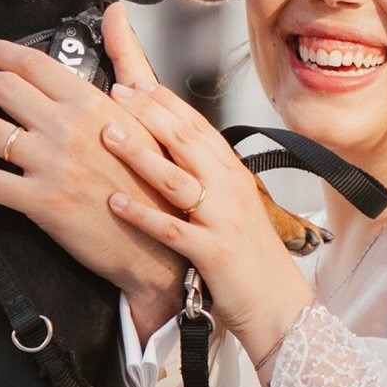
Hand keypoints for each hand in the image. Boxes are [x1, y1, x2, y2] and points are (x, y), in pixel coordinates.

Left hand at [0, 5, 182, 338]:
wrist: (163, 243)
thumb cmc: (160, 180)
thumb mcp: (149, 112)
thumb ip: (127, 59)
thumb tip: (116, 13)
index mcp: (92, 102)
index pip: (35, 65)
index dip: (2, 53)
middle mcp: (66, 128)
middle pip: (3, 91)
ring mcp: (51, 164)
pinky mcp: (40, 202)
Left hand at [102, 80, 314, 368]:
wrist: (278, 305)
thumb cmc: (249, 259)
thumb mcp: (232, 208)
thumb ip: (207, 178)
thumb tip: (172, 151)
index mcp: (232, 175)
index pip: (197, 127)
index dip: (165, 102)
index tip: (135, 82)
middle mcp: (229, 190)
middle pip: (185, 140)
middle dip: (149, 113)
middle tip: (117, 92)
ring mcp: (222, 220)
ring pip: (176, 178)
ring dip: (140, 153)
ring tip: (108, 134)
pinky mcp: (212, 253)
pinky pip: (171, 230)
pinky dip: (142, 215)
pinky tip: (115, 203)